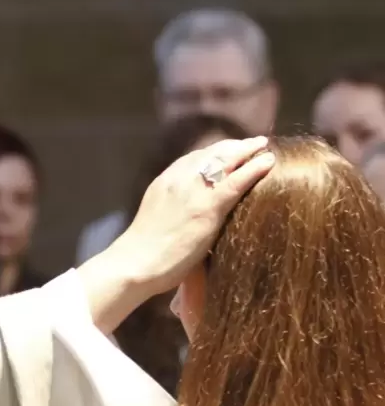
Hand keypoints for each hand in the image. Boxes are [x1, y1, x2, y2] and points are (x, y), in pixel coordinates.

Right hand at [78, 136, 274, 333]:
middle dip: (232, 146)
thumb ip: (174, 210)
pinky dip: (254, 168)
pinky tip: (269, 162)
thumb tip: (189, 216)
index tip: (229, 150)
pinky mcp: (208, 206)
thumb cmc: (144, 254)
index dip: (214, 152)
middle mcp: (178, 178)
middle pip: (210, 152)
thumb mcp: (157, 219)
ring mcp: (193, 190)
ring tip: (263, 146)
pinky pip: (236, 181)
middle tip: (253, 143)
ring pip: (224, 159)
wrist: (136, 262)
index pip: (193, 158)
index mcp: (164, 182)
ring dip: (246, 150)